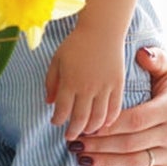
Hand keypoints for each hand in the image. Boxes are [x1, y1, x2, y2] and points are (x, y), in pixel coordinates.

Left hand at [45, 24, 125, 138]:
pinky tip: (104, 124)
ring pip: (98, 118)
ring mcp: (104, 87)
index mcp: (69, 82)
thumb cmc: (76, 43)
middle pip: (80, 119)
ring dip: (91, 128)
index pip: (62, 111)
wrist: (102, 29)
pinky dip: (110, 119)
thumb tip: (49, 103)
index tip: (56, 122)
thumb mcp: (57, 60)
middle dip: (73, 131)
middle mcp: (87, 88)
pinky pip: (115, 108)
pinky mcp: (118, 85)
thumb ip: (51, 82)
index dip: (57, 120)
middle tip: (70, 136)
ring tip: (86, 131)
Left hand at [70, 45, 166, 165]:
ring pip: (133, 162)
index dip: (109, 125)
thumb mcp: (163, 68)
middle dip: (100, 144)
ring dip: (105, 163)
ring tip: (81, 158)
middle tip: (75, 141)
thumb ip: (155, 59)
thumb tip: (143, 55)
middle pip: (131, 143)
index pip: (136, 120)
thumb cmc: (162, 87)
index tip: (87, 124)